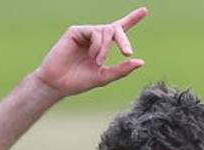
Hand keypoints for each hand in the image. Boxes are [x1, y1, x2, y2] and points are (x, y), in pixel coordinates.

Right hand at [32, 7, 147, 96]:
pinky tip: (91, 55)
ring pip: (106, 31)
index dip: (132, 19)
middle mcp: (95, 37)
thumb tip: (141, 62)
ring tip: (98, 62)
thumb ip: (122, 70)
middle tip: (127, 52)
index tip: (144, 11)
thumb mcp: (104, 77)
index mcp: (103, 46)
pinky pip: (94, 32)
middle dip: (123, 40)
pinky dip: (97, 45)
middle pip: (115, 29)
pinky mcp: (76, 31)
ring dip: (106, 48)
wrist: (58, 84)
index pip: (119, 30)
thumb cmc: (79, 81)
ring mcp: (85, 33)